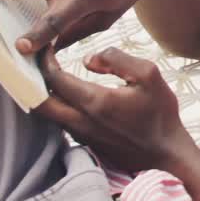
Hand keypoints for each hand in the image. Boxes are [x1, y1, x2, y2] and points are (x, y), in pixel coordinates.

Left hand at [37, 47, 193, 174]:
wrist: (166, 153)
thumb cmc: (160, 113)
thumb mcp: (149, 75)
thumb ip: (117, 59)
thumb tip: (87, 59)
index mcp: (95, 102)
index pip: (55, 79)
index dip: (46, 60)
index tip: (47, 47)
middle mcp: (81, 121)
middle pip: (38, 101)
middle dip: (33, 79)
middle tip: (38, 62)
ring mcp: (80, 135)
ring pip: (47, 114)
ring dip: (43, 93)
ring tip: (47, 74)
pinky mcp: (84, 143)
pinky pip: (60, 122)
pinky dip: (56, 105)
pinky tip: (64, 94)